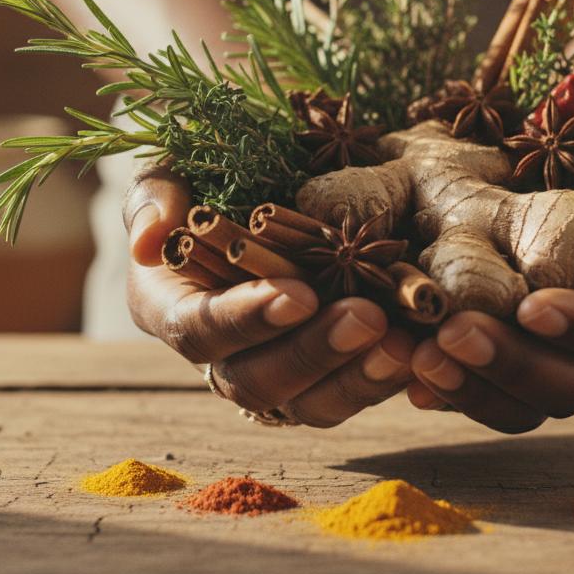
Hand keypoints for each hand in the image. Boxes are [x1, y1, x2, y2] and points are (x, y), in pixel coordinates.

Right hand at [123, 167, 414, 426]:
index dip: (246, 319)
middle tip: (368, 317)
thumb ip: (153, 196)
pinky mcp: (322, 377)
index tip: (298, 295)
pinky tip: (422, 358)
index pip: (198, 329)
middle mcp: (217, 353)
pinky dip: (387, 381)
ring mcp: (273, 369)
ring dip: (357, 379)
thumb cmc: (204, 174)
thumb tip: (151, 238)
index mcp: (168, 306)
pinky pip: (351, 396)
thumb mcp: (170, 170)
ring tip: (403, 347)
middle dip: (313, 352)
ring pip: (308, 403)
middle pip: (256, 380)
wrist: (256, 188)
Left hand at [406, 184, 573, 432]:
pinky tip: (405, 370)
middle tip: (452, 333)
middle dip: (509, 363)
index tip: (531, 306)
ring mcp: (559, 366)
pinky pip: (481, 396)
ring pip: (522, 405)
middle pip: (568, 385)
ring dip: (469, 387)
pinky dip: (444, 389)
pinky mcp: (512, 368)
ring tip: (419, 356)